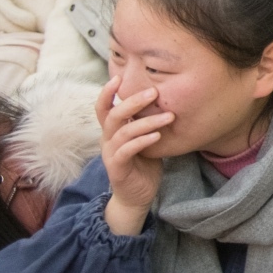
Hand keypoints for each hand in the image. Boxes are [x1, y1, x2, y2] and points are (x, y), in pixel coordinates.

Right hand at [96, 77, 170, 235]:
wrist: (137, 196)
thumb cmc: (143, 163)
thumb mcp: (144, 138)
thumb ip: (146, 121)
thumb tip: (165, 97)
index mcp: (112, 131)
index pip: (104, 108)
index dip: (107, 92)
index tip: (119, 76)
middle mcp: (107, 140)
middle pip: (113, 115)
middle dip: (132, 102)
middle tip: (153, 92)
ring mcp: (110, 154)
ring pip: (123, 132)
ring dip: (146, 122)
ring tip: (168, 116)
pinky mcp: (117, 168)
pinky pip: (127, 151)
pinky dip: (142, 141)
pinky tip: (157, 136)